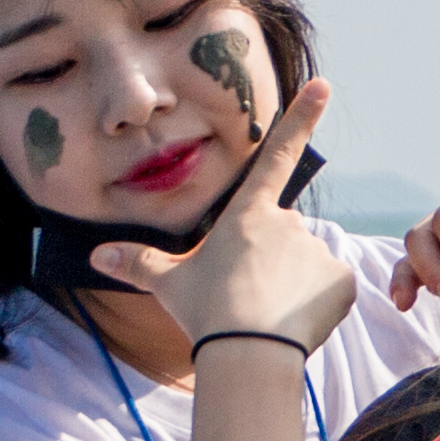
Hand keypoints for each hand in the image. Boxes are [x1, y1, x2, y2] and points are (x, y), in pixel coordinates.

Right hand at [107, 79, 355, 356]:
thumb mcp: (168, 284)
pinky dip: (317, 304)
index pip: (277, 155)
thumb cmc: (205, 313)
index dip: (302, 118)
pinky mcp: (341, 281)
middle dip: (268, 263)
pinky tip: (295, 324)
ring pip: (305, 264)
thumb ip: (139, 264)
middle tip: (245, 298)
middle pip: (280, 238)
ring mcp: (317, 250)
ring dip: (291, 284)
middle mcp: (287, 223)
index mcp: (247, 214)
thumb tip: (98, 255)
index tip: (324, 86)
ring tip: (267, 316)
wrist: (247, 354)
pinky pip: (331, 289)